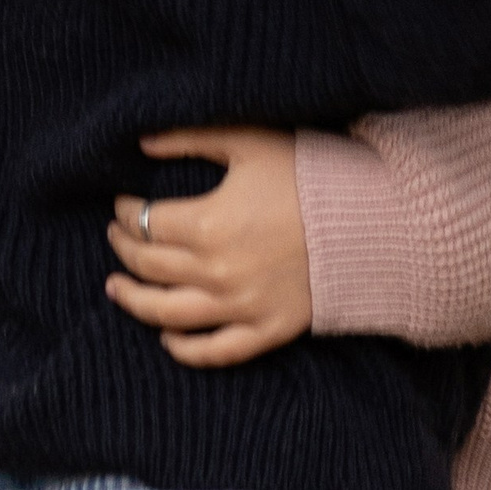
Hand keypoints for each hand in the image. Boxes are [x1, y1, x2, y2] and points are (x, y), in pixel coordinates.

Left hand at [106, 128, 310, 367]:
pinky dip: (185, 350)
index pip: (146, 223)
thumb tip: (143, 142)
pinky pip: (217, 350)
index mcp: (209, 224)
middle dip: (125, 249)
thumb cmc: (311, 173)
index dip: (126, 212)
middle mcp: (218, 272)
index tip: (122, 203)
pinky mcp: (269, 329)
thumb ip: (191, 138)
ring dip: (135, 302)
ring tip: (115, 288)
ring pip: (169, 314)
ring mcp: (243, 306)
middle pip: (150, 266)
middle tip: (116, 236)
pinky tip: (167, 339)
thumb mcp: (249, 142)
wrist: (374, 218)